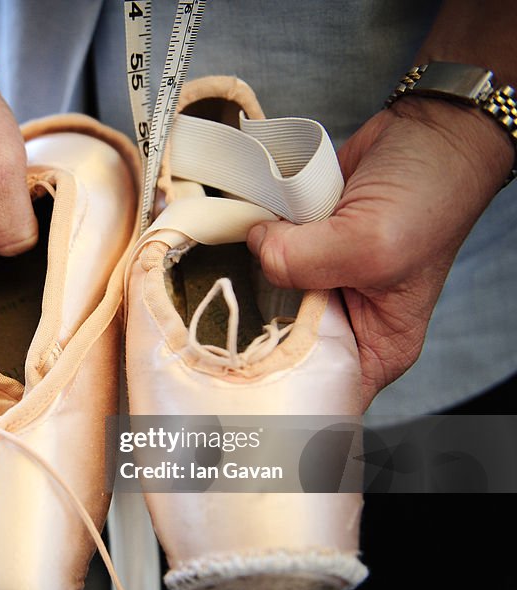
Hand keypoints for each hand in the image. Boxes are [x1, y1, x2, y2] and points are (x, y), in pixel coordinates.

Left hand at [247, 97, 513, 406]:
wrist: (429, 135)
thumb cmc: (429, 197)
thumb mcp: (372, 244)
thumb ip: (304, 261)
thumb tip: (256, 247)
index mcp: (376, 344)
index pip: (318, 386)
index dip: (279, 379)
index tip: (241, 363)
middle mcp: (345, 318)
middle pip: (279, 339)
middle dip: (254, 319)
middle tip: (227, 300)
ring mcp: (320, 279)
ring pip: (264, 291)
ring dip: (250, 269)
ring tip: (243, 252)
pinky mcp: (302, 244)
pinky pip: (262, 252)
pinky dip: (254, 236)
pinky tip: (247, 226)